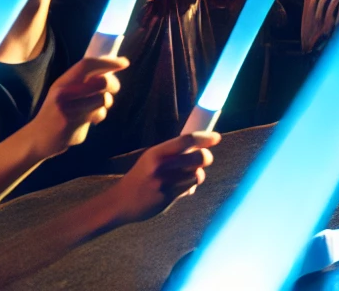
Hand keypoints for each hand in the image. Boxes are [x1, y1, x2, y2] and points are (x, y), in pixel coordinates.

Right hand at [22, 57, 124, 158]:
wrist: (38, 138)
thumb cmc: (56, 111)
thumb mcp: (63, 91)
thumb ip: (82, 82)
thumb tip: (110, 70)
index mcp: (62, 83)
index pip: (86, 65)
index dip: (108, 62)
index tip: (124, 62)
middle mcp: (64, 95)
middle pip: (102, 82)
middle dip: (114, 84)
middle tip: (114, 88)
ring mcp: (69, 112)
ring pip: (104, 100)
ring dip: (106, 103)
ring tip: (97, 108)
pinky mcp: (75, 127)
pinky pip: (98, 116)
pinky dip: (98, 117)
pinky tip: (88, 121)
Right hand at [95, 132, 218, 226]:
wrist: (121, 202)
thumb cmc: (141, 176)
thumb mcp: (152, 158)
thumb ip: (173, 153)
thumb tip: (200, 144)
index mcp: (156, 153)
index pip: (187, 140)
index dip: (205, 137)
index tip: (216, 137)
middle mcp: (161, 167)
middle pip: (199, 157)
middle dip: (207, 157)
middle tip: (206, 158)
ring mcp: (165, 183)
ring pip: (197, 174)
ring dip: (198, 174)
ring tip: (189, 175)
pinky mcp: (168, 198)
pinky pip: (190, 188)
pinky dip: (191, 186)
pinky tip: (183, 187)